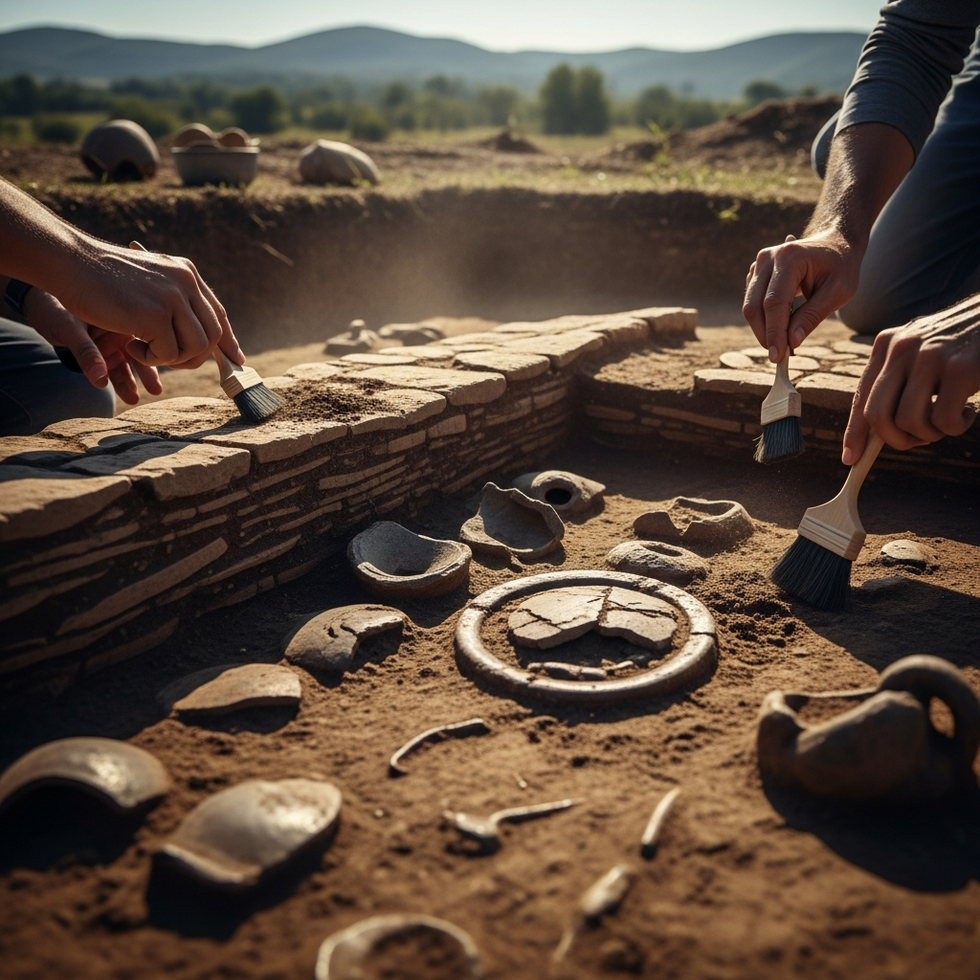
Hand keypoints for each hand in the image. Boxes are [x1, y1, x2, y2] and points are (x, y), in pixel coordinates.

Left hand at [22, 287, 162, 404]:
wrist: (35, 304)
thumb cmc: (53, 307)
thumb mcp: (70, 329)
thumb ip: (86, 354)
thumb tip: (101, 381)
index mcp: (121, 316)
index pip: (147, 335)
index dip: (155, 352)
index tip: (157, 367)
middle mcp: (121, 330)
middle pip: (141, 352)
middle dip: (147, 372)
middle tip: (156, 391)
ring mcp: (111, 343)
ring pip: (126, 364)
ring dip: (129, 382)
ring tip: (133, 399)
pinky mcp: (101, 352)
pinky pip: (112, 369)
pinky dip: (116, 381)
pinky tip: (122, 394)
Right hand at [57, 238, 244, 370]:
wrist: (70, 261)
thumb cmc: (101, 276)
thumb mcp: (148, 281)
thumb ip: (173, 299)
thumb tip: (200, 331)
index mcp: (186, 273)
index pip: (218, 313)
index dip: (227, 340)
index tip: (236, 359)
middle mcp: (186, 283)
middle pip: (211, 336)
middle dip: (194, 357)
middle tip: (166, 360)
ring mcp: (172, 298)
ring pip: (195, 347)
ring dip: (170, 359)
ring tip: (143, 350)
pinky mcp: (155, 315)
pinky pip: (168, 354)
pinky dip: (149, 359)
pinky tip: (129, 344)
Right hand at [743, 229, 860, 361]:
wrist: (835, 244)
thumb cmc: (841, 267)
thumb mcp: (838, 292)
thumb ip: (813, 316)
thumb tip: (791, 343)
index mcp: (790, 258)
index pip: (774, 302)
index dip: (774, 332)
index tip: (778, 357)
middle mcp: (768, 258)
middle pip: (755, 306)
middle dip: (765, 335)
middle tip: (780, 356)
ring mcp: (758, 264)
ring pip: (750, 307)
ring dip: (763, 330)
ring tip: (784, 343)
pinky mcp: (755, 274)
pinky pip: (753, 303)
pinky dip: (764, 321)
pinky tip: (781, 328)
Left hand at [842, 294, 979, 461]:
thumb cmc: (962, 346)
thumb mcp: (920, 352)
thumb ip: (897, 382)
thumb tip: (874, 433)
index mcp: (886, 344)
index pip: (861, 397)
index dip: (855, 433)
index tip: (852, 458)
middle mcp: (901, 348)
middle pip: (876, 415)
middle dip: (895, 440)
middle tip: (919, 440)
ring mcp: (929, 357)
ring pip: (908, 422)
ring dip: (930, 434)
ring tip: (949, 420)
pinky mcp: (960, 369)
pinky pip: (943, 421)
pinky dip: (956, 428)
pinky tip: (969, 412)